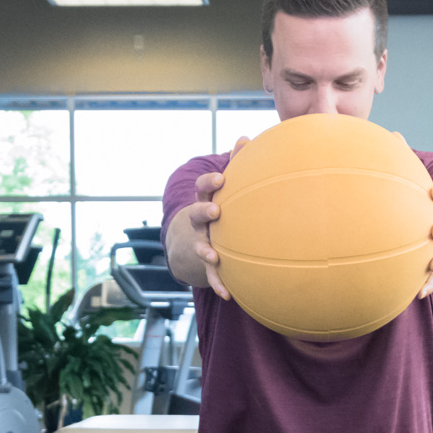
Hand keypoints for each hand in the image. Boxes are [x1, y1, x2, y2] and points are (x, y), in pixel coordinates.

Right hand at [186, 136, 250, 299]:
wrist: (187, 241)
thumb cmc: (213, 207)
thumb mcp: (219, 189)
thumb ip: (234, 164)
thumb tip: (245, 137)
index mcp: (204, 201)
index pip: (202, 188)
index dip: (209, 183)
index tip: (220, 179)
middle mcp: (199, 222)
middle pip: (197, 214)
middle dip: (204, 211)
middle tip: (215, 211)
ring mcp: (200, 242)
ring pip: (200, 246)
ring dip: (206, 250)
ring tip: (214, 255)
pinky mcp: (205, 264)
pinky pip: (211, 275)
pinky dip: (218, 284)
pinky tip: (228, 294)